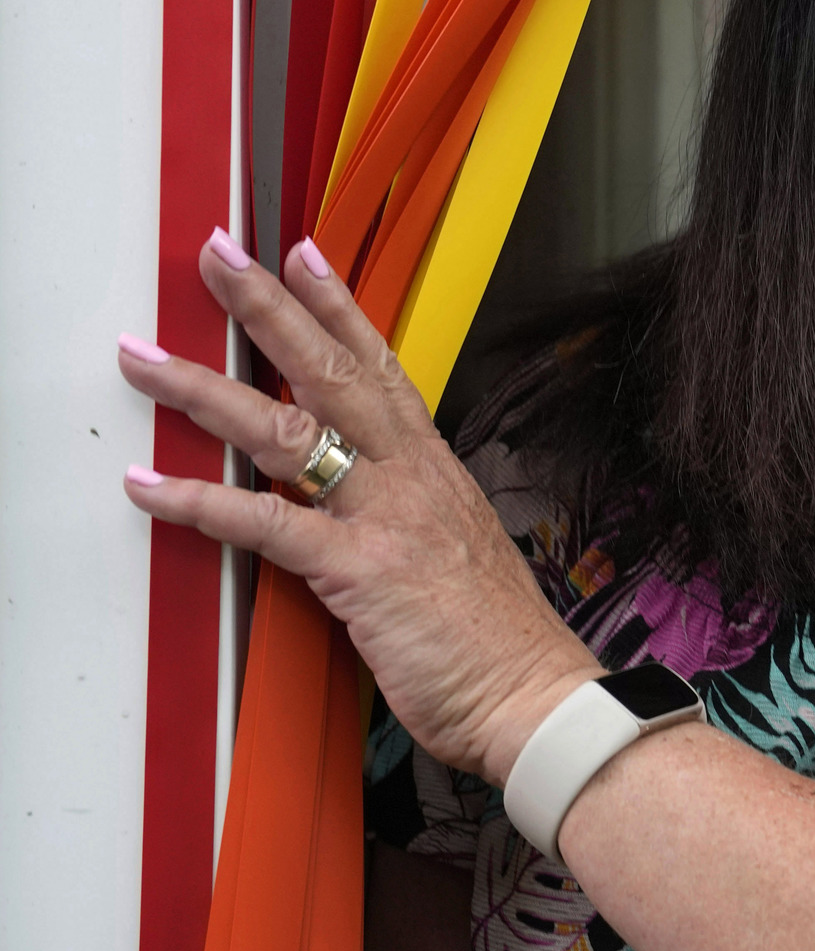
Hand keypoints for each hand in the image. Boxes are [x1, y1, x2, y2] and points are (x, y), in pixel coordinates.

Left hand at [117, 230, 599, 785]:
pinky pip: (264, 523)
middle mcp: (411, 477)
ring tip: (144, 356)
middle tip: (219, 254)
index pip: (381, 369)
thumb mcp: (456, 558)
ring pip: (285, 430)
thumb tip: (366, 520)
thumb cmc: (499, 643)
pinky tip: (150, 486)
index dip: (340, 308)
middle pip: (330, 373)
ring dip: (204, 388)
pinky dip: (200, 503)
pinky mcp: (358, 568)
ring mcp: (385, 516)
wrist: (535, 696)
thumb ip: (408, 524)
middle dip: (268, 308)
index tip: (305, 255)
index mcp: (435, 471)